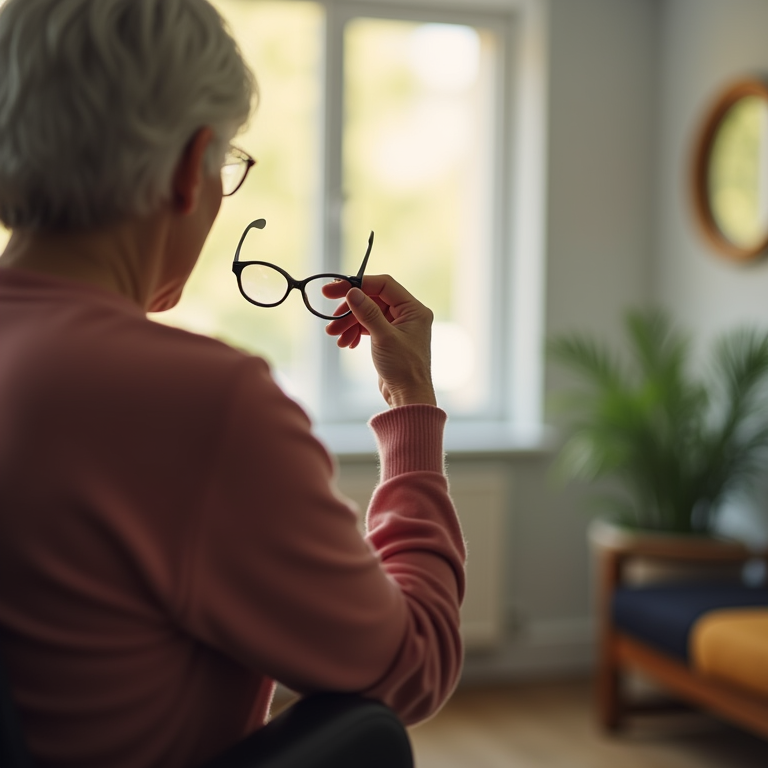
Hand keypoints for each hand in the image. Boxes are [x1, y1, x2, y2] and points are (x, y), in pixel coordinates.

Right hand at [324, 275, 436, 407]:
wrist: (407, 397)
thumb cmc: (403, 369)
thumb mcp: (383, 337)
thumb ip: (367, 312)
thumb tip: (352, 292)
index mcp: (413, 309)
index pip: (383, 285)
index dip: (358, 284)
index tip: (334, 289)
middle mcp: (407, 315)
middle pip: (372, 299)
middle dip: (350, 309)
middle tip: (330, 315)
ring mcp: (397, 326)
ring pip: (367, 314)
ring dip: (348, 323)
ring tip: (333, 334)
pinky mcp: (387, 338)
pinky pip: (367, 327)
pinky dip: (354, 332)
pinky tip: (345, 343)